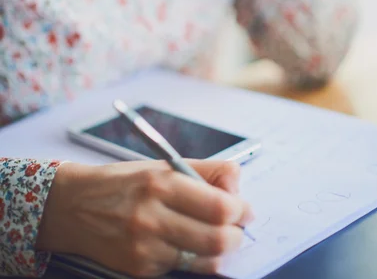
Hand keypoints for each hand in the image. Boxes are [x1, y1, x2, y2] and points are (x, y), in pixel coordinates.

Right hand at [37, 159, 252, 276]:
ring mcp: (145, 246)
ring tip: (219, 237)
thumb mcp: (161, 165)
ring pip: (205, 260)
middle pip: (217, 239)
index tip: (244, 209)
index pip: (219, 206)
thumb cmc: (123, 182)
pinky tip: (186, 244)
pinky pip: (182, 268)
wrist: (73, 206)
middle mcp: (152, 216)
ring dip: (221, 251)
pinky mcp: (139, 268)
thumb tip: (237, 183)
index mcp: (161, 183)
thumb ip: (205, 170)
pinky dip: (193, 258)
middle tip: (237, 227)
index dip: (241, 210)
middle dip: (236, 235)